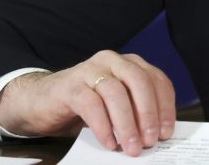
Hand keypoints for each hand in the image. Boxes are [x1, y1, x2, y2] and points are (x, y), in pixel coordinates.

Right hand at [0, 50, 175, 155]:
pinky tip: (108, 142)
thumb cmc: (84, 106)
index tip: (167, 132)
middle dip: (148, 113)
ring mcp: (90, 70)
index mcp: (129, 64)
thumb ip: (134, 112)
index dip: (165, 106)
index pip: (156, 80)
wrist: (41, 102)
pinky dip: (103, 125)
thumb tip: (157, 136)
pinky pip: (91, 104)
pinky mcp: (70, 85)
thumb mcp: (115, 106)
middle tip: (151, 140)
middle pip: (139, 82)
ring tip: (131, 147)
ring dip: (126, 123)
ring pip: (115, 92)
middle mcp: (112, 61)